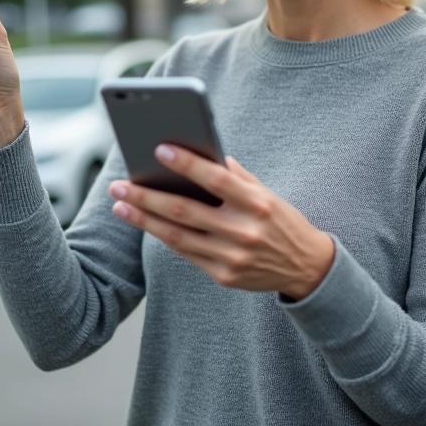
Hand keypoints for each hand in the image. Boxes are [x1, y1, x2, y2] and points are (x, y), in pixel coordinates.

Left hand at [108, 146, 334, 299]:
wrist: (305, 267)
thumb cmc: (282, 221)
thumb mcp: (267, 194)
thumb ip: (236, 176)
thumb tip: (200, 154)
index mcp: (257, 204)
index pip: (216, 179)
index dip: (186, 164)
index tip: (159, 149)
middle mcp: (243, 231)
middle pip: (185, 210)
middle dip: (147, 196)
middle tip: (119, 185)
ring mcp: (232, 257)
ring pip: (177, 236)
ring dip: (144, 219)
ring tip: (120, 205)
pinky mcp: (224, 276)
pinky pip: (186, 253)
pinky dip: (164, 236)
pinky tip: (146, 223)